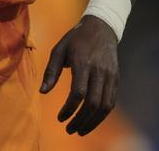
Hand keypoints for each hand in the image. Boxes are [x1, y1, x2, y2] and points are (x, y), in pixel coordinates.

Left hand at [40, 16, 119, 134]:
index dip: (69, 109)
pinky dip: (102, 115)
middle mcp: (99, 71)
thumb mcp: (59, 49)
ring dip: (92, 122)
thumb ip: (51, 71)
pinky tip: (91, 120)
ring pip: (105, 106)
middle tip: (69, 130)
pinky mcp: (116, 79)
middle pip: (93, 103)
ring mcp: (110, 75)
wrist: (102, 27)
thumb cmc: (76, 39)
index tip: (60, 118)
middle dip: (80, 120)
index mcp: (83, 63)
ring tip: (80, 130)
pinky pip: (111, 102)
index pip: (78, 93)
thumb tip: (42, 92)